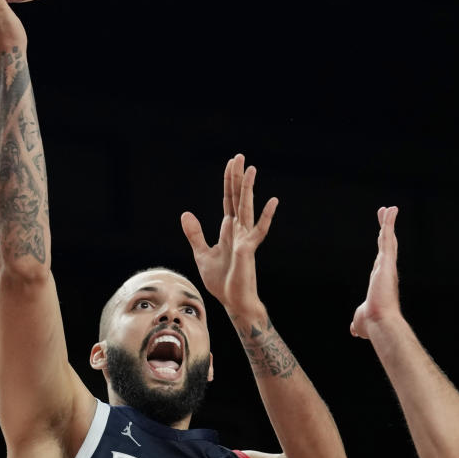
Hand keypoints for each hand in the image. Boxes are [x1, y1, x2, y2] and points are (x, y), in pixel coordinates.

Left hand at [181, 154, 277, 318]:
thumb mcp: (202, 254)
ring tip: (251, 169)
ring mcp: (245, 239)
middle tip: (239, 156)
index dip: (228, 182)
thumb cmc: (221, 281)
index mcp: (228, 231)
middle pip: (237, 199)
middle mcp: (239, 231)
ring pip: (246, 208)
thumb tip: (186, 214)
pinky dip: (265, 216)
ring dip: (248, 189)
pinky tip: (272, 201)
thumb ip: (195, 234)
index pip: (229, 201)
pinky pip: (258, 230)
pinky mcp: (248, 250)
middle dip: (237, 178)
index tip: (231, 163)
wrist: (233, 302)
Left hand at [350, 205, 401, 339]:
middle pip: (386, 245)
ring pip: (388, 240)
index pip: (381, 259)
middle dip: (386, 229)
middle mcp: (386, 271)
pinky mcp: (387, 263)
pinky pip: (388, 239)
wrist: (379, 323)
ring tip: (390, 208)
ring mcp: (388, 266)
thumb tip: (354, 330)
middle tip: (386, 213)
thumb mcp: (360, 321)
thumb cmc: (372, 325)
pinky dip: (389, 225)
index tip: (382, 234)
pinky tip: (390, 212)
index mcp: (380, 281)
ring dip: (388, 223)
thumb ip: (357, 322)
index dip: (382, 246)